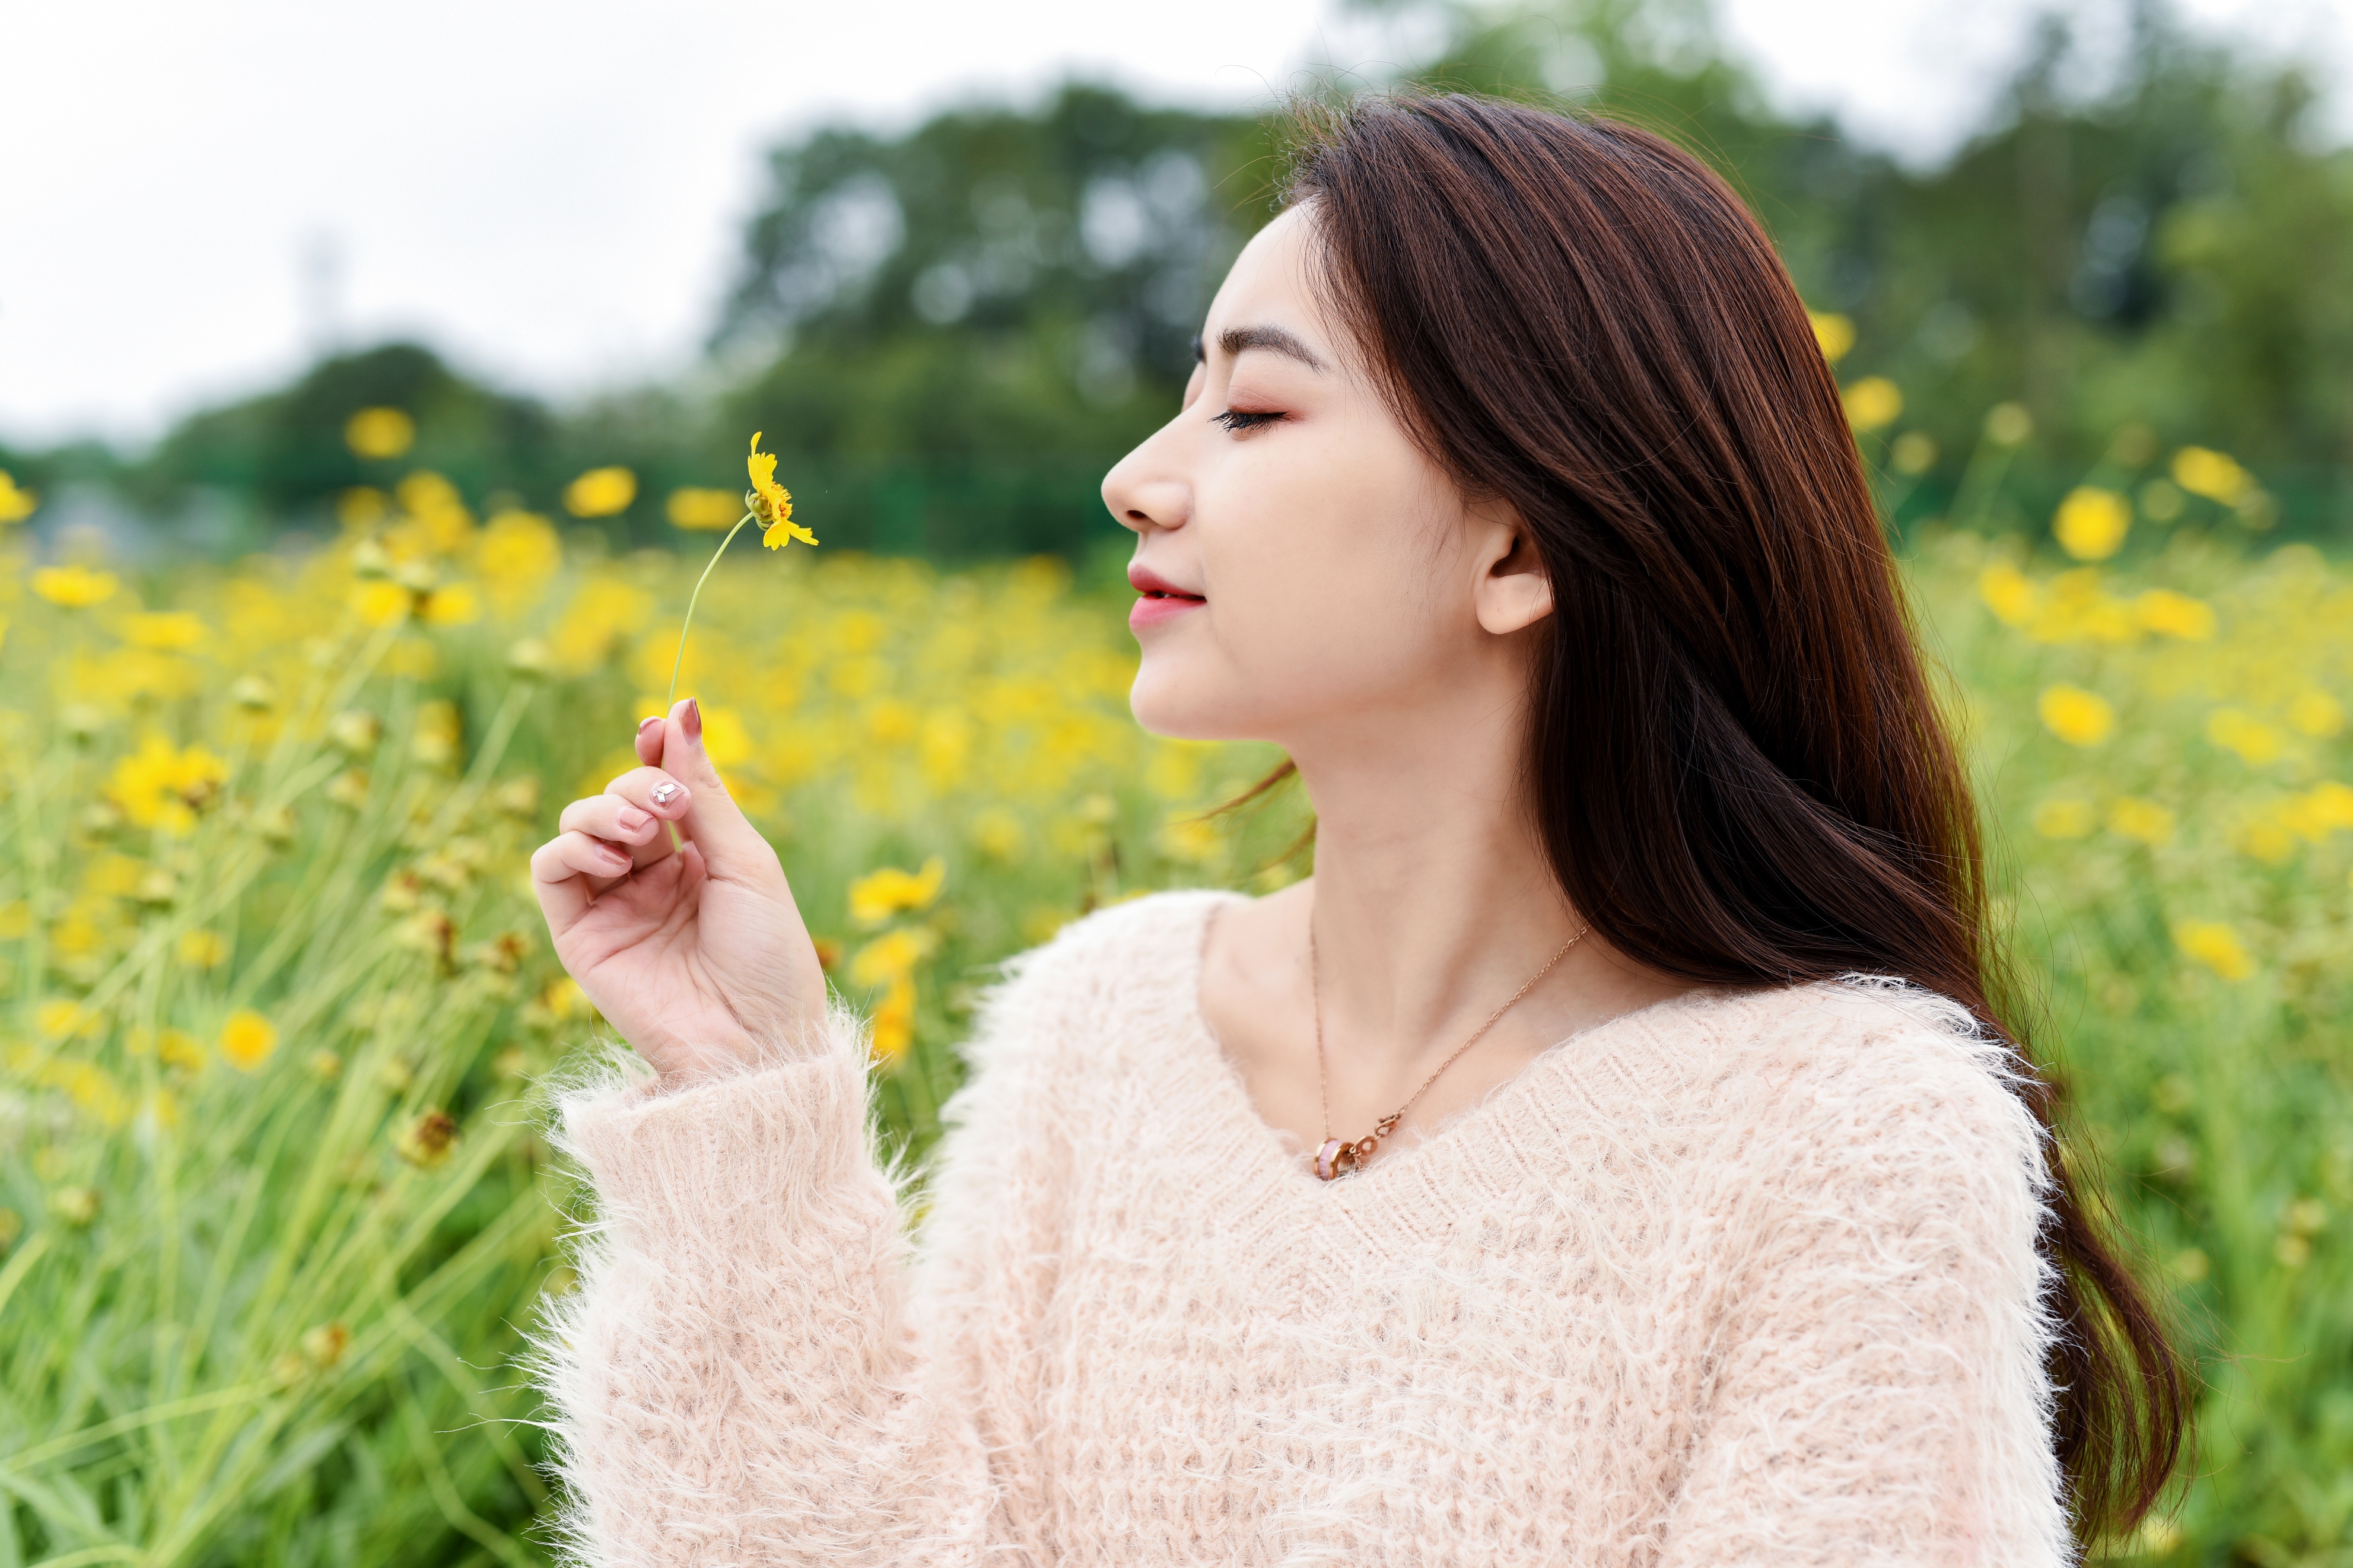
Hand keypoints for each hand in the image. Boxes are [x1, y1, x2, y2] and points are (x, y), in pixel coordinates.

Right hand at [530, 697, 829, 1087]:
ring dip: (602, 807)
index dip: (654, 753)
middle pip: (619, 797)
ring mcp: (614, 906)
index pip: (660, 788)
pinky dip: (572, 845)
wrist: (754, 1040)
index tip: (655, 726)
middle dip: (637, 784)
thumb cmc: (768, 955)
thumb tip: (680, 708)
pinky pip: (550, 869)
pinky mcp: (579, 936)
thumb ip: (702, 789)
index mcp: (700, 860)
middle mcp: (652, 879)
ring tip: (640, 830)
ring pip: (578, 824)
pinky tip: (612, 856)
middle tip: (666, 808)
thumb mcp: (744, 859)